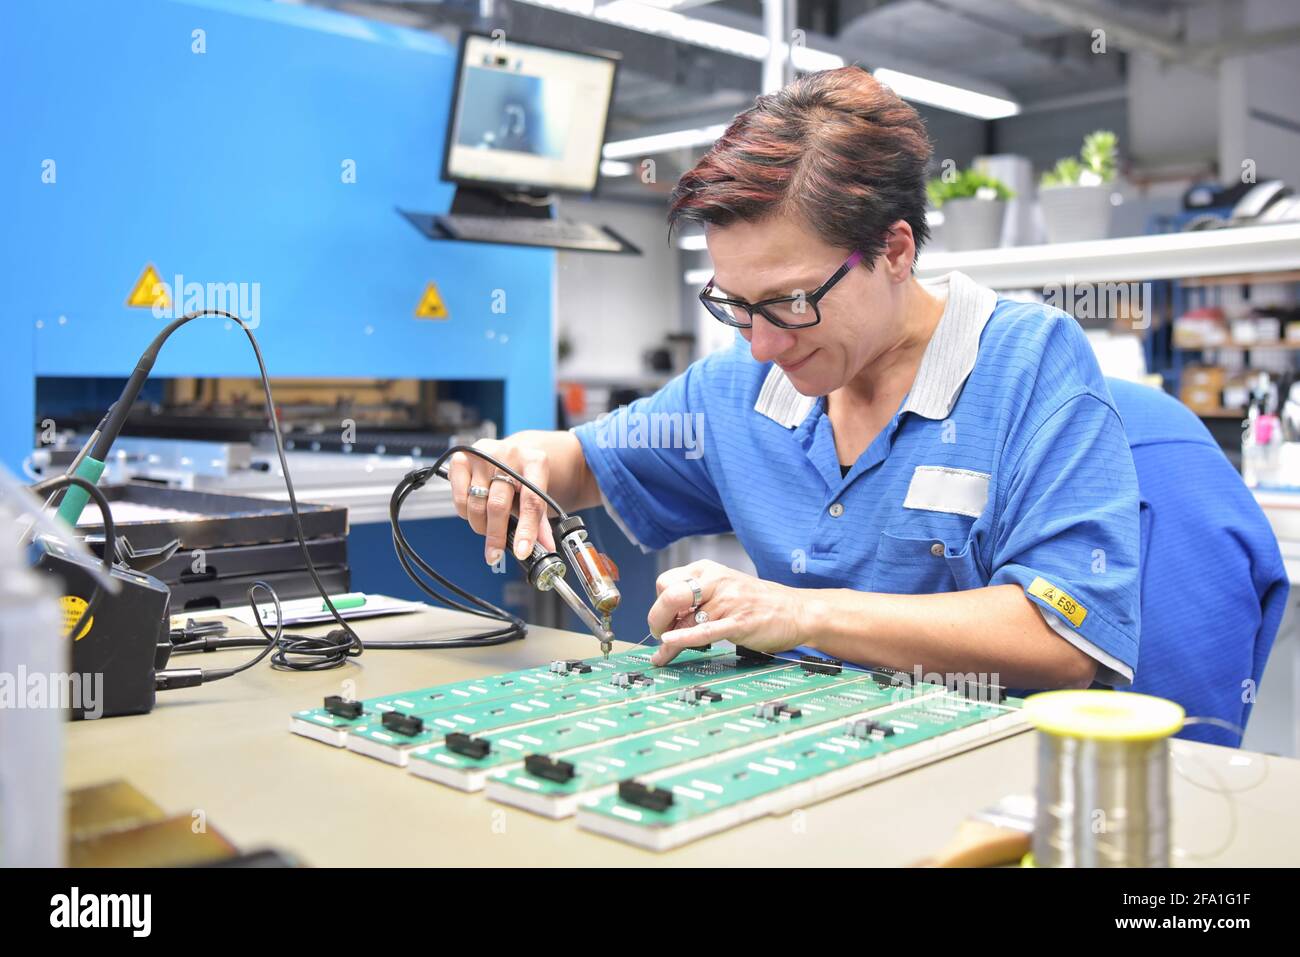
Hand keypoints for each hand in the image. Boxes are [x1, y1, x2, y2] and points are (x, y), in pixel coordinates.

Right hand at [447, 438, 555, 564]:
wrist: (511, 453)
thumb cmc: (524, 477)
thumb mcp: (538, 494)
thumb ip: (541, 522)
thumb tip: (544, 549)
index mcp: (535, 461)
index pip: (531, 501)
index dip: (526, 530)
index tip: (522, 552)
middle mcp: (508, 454)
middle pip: (498, 504)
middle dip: (496, 535)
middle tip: (496, 554)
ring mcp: (483, 454)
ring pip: (476, 504)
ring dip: (481, 525)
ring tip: (489, 527)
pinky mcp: (462, 458)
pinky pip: (459, 498)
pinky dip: (466, 513)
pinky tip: (476, 510)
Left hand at [648, 559, 804, 665]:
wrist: (797, 611)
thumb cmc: (757, 602)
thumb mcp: (723, 588)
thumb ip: (697, 599)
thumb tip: (666, 620)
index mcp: (708, 570)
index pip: (665, 582)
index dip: (659, 603)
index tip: (663, 619)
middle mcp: (716, 581)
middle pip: (669, 596)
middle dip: (657, 619)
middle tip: (660, 635)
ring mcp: (728, 601)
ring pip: (685, 620)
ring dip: (671, 641)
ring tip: (665, 654)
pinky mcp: (738, 622)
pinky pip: (704, 630)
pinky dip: (683, 638)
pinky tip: (670, 644)